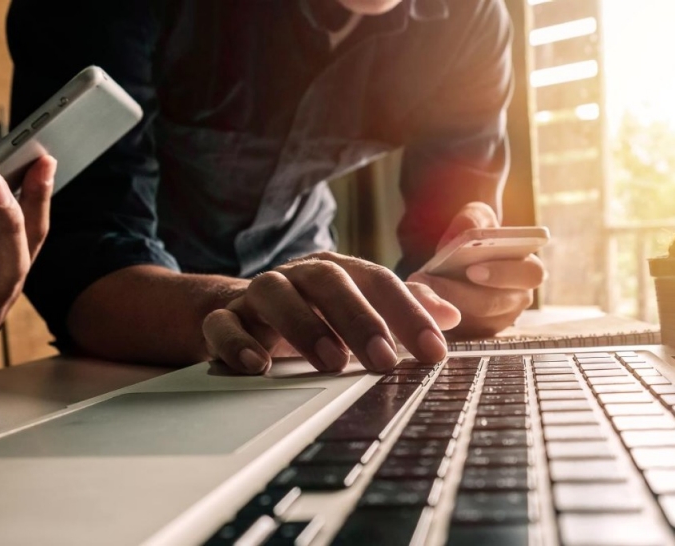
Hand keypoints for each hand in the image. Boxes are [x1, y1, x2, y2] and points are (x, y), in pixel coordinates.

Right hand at [202, 252, 460, 374]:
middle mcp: (299, 275)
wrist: (238, 310)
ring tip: (331, 363)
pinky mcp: (223, 317)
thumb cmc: (312, 311)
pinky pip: (223, 324)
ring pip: (275, 293)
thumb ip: (403, 309)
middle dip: (360, 320)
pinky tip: (258, 367)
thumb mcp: (359, 308)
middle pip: (330, 281)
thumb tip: (451, 316)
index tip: (434, 352)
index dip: (408, 315)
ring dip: (304, 326)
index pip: (379, 281)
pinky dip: (237, 342)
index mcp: (338, 270)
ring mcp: (258, 294)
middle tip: (385, 361)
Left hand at [408, 202, 545, 338]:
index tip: (472, 270)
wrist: (464, 257)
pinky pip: (459, 333)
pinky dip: (438, 319)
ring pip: (474, 322)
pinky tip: (418, 302)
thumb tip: (466, 232)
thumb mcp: (476, 219)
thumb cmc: (477, 238)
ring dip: (443, 306)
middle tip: (432, 282)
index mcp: (528, 269)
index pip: (530, 275)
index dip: (503, 274)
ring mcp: (498, 320)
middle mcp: (518, 299)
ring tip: (417, 287)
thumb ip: (473, 219)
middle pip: (496, 304)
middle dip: (462, 295)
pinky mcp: (477, 334)